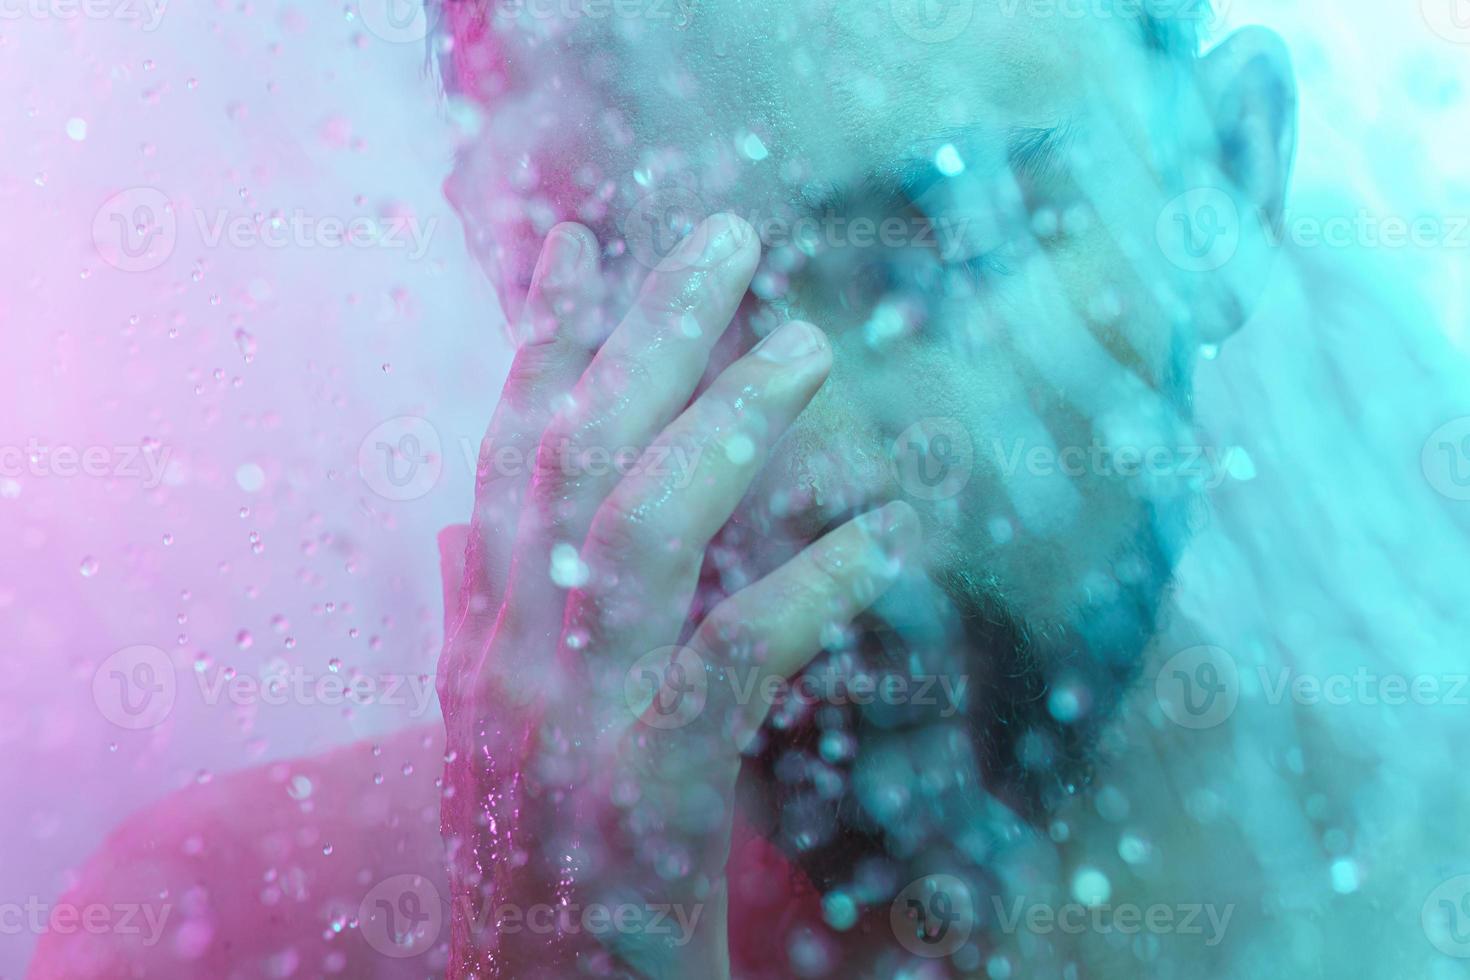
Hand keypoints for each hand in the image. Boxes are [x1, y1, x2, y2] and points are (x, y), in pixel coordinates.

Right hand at [437, 214, 920, 977]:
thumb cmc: (535, 884)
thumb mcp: (486, 747)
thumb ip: (479, 632)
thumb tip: (464, 532)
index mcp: (479, 652)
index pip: (505, 464)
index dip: (543, 348)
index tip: (585, 245)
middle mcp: (503, 671)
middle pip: (570, 461)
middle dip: (645, 334)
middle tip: (728, 236)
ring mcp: (561, 733)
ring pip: (635, 532)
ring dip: (724, 425)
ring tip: (809, 345)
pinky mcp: (637, 804)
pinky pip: (729, 660)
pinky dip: (808, 586)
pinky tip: (885, 535)